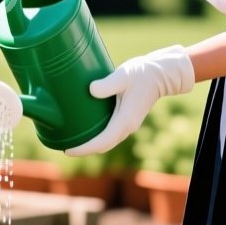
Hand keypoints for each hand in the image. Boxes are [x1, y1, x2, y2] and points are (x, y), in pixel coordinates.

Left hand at [66, 46, 194, 156]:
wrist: (161, 75)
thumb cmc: (142, 74)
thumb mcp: (124, 76)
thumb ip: (108, 84)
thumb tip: (91, 90)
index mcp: (125, 121)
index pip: (102, 142)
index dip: (84, 148)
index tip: (68, 150)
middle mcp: (127, 126)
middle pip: (103, 146)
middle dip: (84, 150)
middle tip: (64, 147)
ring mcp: (128, 124)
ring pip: (107, 141)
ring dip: (91, 144)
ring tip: (72, 140)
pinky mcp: (126, 119)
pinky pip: (109, 134)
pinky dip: (97, 137)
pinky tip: (86, 130)